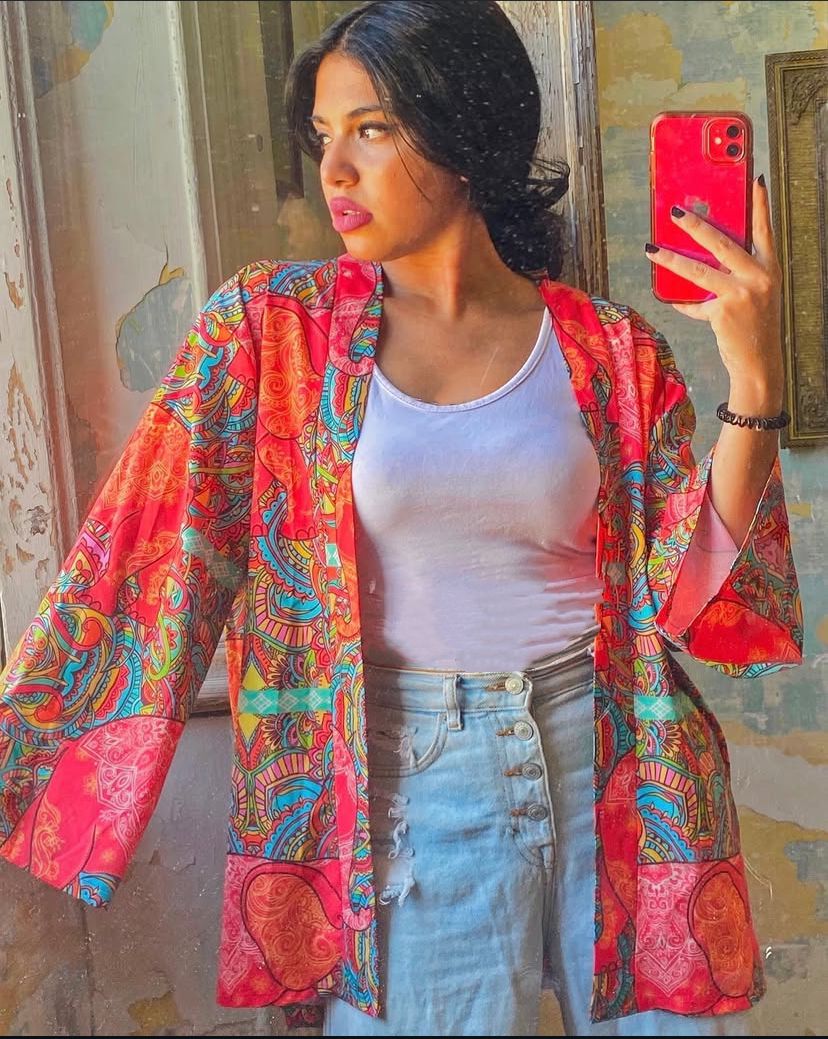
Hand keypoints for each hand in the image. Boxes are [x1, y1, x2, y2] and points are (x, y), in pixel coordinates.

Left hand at [645, 177, 783, 406]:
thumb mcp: (754, 294)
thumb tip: (699, 262)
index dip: (760, 205)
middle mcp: (759, 277)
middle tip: (676, 212)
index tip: (753, 180)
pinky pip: (694, 303)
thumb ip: (735, 276)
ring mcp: (741, 294)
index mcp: (769, 268)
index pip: (764, 229)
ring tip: (652, 249)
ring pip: (698, 271)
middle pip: (722, 243)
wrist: (759, 363)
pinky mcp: (724, 312)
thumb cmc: (754, 326)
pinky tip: (671, 300)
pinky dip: (682, 303)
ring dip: (671, 259)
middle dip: (696, 225)